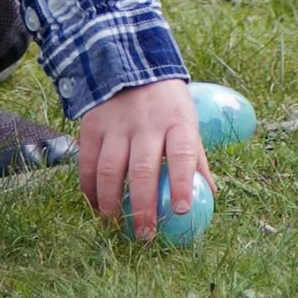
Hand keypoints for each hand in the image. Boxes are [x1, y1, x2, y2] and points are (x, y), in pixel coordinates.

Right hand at [75, 78, 208, 238]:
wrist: (129, 62)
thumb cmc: (167, 104)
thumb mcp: (188, 121)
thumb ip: (196, 158)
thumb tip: (210, 195)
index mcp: (178, 121)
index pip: (184, 153)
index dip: (183, 183)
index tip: (181, 211)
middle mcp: (147, 122)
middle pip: (143, 169)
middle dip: (143, 207)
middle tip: (145, 235)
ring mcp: (116, 124)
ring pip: (110, 170)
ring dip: (111, 203)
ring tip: (115, 225)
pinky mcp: (92, 126)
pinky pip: (87, 163)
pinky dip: (89, 189)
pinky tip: (96, 206)